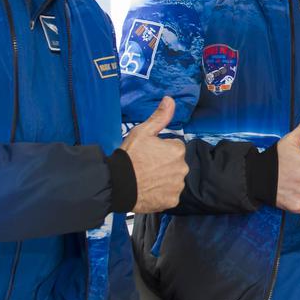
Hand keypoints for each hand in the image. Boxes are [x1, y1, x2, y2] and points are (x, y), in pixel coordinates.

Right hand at [122, 96, 188, 212]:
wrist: (117, 184)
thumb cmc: (129, 156)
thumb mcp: (142, 132)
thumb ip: (160, 117)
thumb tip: (170, 99)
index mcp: (177, 150)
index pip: (175, 147)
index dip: (161, 150)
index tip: (148, 154)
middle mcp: (182, 168)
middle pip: (175, 164)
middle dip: (164, 164)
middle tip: (146, 166)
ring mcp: (177, 186)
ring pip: (173, 179)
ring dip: (164, 179)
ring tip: (146, 178)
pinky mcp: (171, 200)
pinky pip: (169, 194)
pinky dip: (161, 193)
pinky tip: (149, 189)